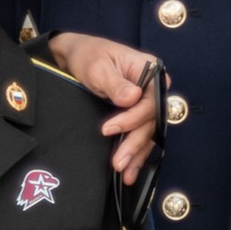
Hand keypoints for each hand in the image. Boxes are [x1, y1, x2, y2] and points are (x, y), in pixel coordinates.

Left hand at [47, 31, 160, 183]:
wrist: (77, 57)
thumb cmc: (89, 55)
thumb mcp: (99, 67)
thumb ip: (116, 84)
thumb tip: (133, 98)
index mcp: (150, 70)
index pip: (151, 100)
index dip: (133, 118)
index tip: (108, 129)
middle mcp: (153, 88)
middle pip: (151, 120)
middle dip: (134, 143)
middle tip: (118, 161)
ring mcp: (145, 103)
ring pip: (147, 132)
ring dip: (136, 154)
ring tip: (125, 174)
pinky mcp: (136, 115)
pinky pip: (141, 136)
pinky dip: (136, 154)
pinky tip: (129, 172)